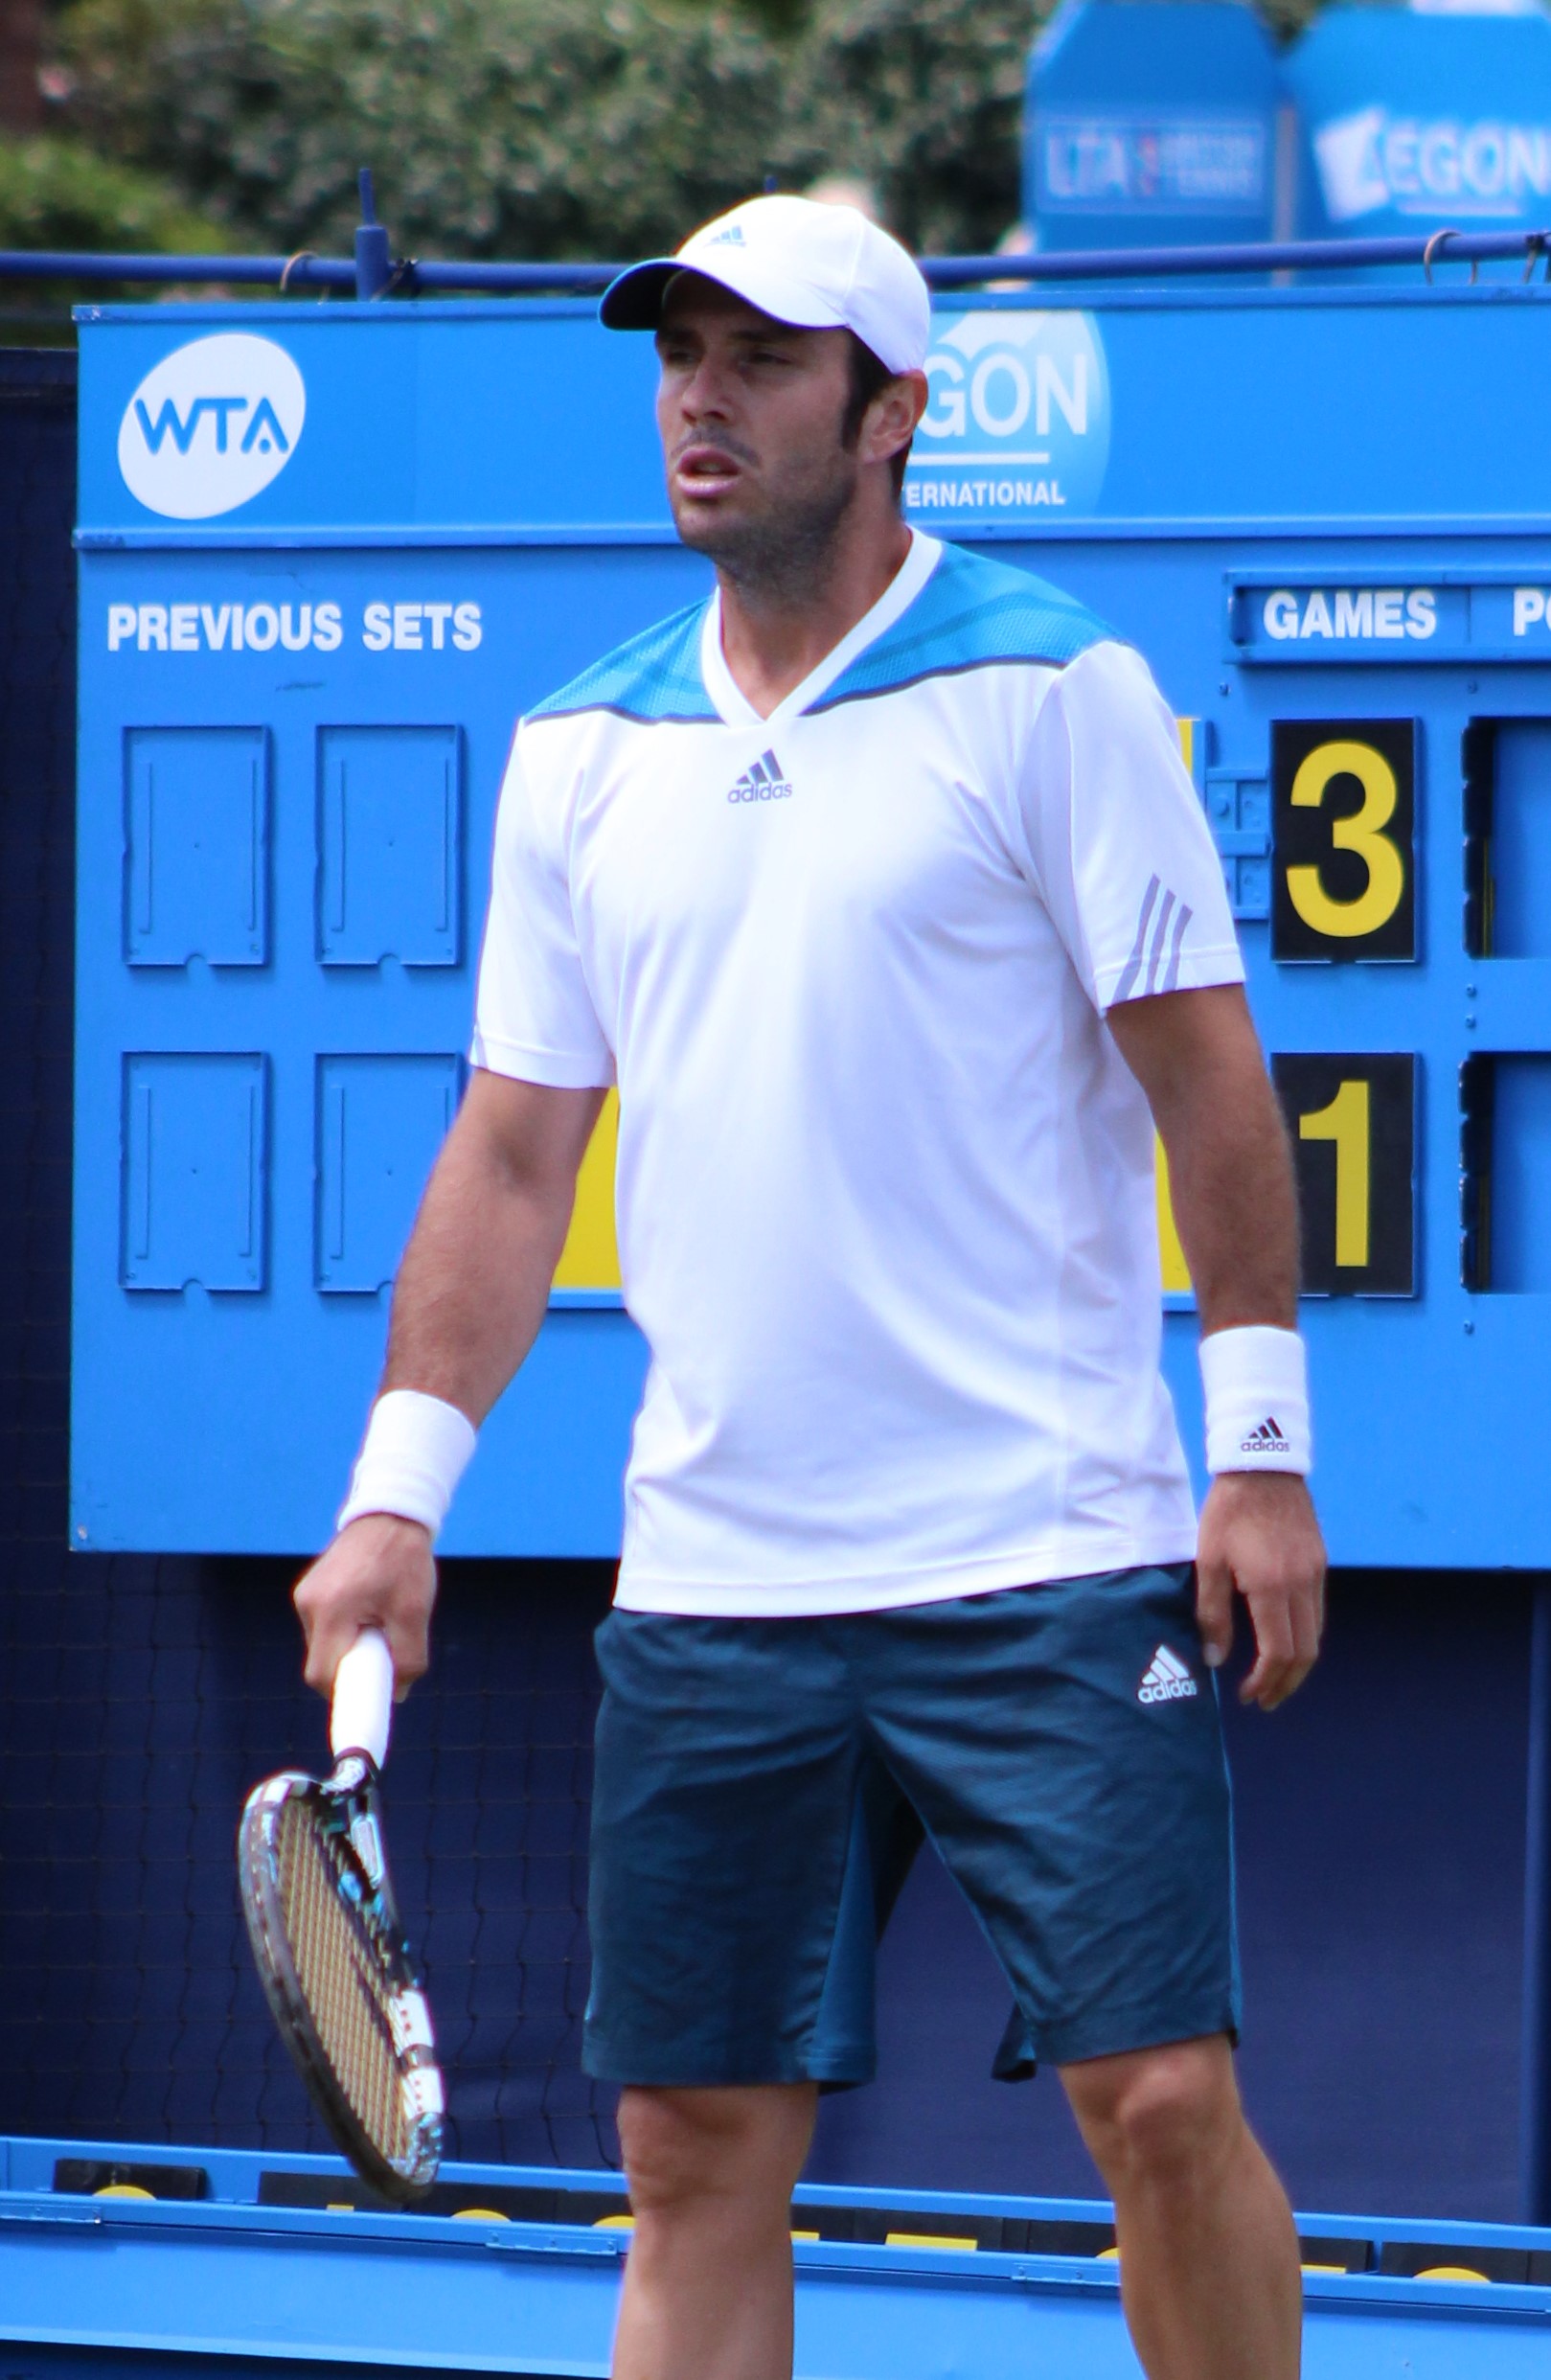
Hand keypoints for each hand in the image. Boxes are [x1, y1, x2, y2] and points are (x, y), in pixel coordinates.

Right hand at [294, 1514, 437, 1702]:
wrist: (391, 1512)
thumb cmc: (405, 1560)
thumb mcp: (414, 1612)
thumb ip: (408, 1657)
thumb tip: (397, 1694)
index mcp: (332, 1610)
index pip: (324, 1675)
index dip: (346, 1694)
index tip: (368, 1700)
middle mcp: (309, 1604)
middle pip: (322, 1663)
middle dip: (352, 1669)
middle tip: (384, 1655)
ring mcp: (306, 1595)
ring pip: (324, 1645)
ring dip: (350, 1648)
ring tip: (382, 1620)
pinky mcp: (309, 1589)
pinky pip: (325, 1626)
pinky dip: (346, 1630)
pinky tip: (371, 1609)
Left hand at [1195, 1473, 1325, 1710]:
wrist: (1262, 1466)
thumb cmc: (1228, 1512)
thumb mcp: (1209, 1561)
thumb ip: (1212, 1613)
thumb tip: (1216, 1658)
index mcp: (1272, 1586)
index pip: (1279, 1652)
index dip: (1265, 1681)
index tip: (1247, 1695)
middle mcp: (1302, 1585)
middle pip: (1305, 1652)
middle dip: (1285, 1683)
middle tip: (1263, 1699)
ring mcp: (1316, 1574)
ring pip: (1316, 1634)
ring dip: (1297, 1664)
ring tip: (1273, 1678)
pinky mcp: (1320, 1563)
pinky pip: (1317, 1611)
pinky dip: (1303, 1636)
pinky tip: (1283, 1640)